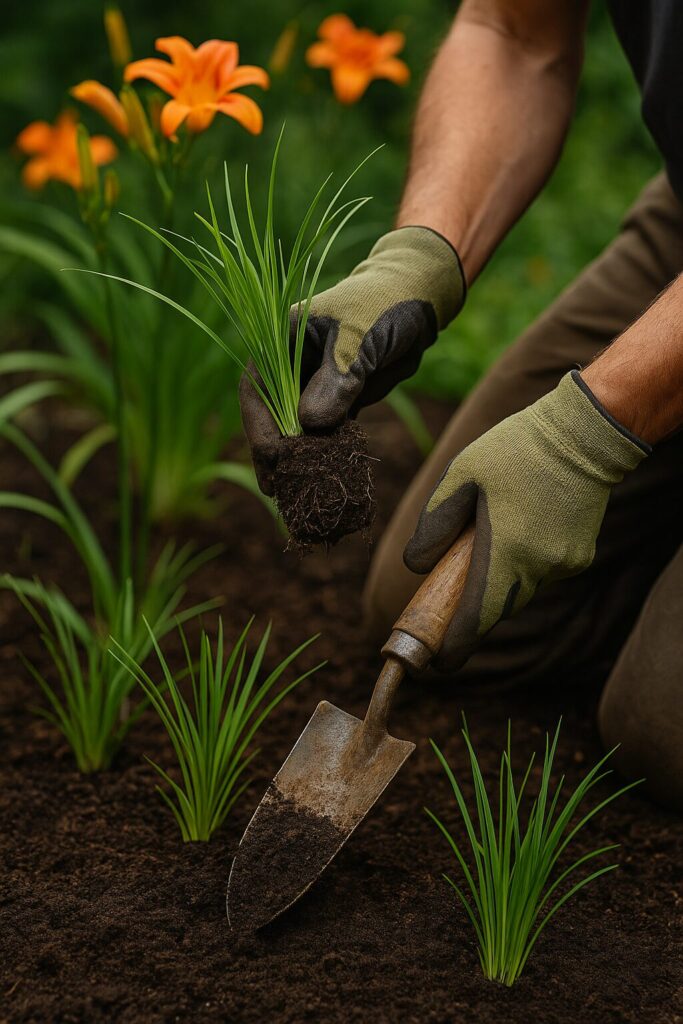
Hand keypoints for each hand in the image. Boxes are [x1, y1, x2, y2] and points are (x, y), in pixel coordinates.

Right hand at [239, 226, 464, 493]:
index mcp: (282, 340)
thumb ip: (336, 381)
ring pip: (296, 428)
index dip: (260, 424)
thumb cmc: (385, 306)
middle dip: (272, 453)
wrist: (419, 301)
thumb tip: (308, 426)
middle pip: (271, 415)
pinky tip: (322, 479)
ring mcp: (313, 384)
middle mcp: (291, 365)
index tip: (273, 456)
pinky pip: (324, 432)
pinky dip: (322, 455)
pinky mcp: (337, 399)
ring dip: (296, 460)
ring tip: (294, 494)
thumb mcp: (359, 340)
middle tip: (275, 488)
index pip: (258, 388)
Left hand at [403, 371, 649, 670]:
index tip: (437, 663)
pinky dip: (522, 566)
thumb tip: (417, 567)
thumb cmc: (515, 449)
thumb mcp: (460, 476)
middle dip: (472, 609)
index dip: (455, 645)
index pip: (477, 617)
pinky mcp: (579, 558)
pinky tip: (520, 529)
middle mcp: (539, 567)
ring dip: (498, 583)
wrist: (584, 433)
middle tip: (448, 590)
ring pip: (519, 593)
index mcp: (506, 550)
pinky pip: (540, 576)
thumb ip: (433, 525)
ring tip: (488, 539)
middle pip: (496, 608)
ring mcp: (564, 565)